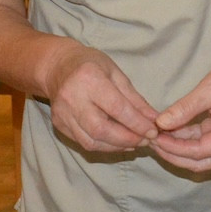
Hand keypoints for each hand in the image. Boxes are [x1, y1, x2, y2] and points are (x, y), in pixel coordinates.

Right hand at [42, 42, 159, 152]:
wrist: (57, 66)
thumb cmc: (90, 65)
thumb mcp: (116, 73)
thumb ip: (135, 99)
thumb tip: (154, 119)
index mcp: (88, 78)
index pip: (117, 108)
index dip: (137, 124)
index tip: (153, 132)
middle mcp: (72, 98)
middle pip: (101, 129)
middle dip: (127, 139)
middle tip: (145, 141)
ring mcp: (62, 113)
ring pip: (91, 141)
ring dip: (117, 146)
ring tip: (134, 143)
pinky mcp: (59, 124)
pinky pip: (83, 142)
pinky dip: (104, 146)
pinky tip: (117, 142)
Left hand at [149, 50, 210, 172]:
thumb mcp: (209, 90)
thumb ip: (184, 109)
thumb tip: (160, 123)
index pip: (199, 151)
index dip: (174, 147)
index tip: (154, 137)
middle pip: (199, 162)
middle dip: (174, 154)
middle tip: (152, 142)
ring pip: (199, 156)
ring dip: (178, 149)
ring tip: (156, 136)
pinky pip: (200, 144)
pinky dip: (184, 139)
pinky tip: (167, 131)